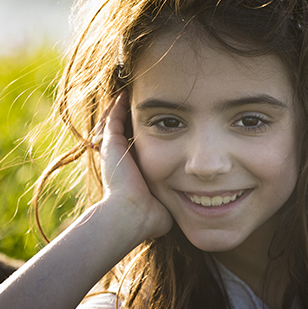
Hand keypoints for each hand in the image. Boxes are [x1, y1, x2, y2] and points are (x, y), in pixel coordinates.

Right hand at [97, 92, 172, 239]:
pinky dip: (118, 105)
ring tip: (134, 94)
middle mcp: (121, 158)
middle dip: (135, 118)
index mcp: (133, 171)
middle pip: (127, 131)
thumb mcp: (166, 203)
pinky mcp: (111, 142)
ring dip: (125, 109)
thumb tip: (196, 203)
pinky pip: (113, 116)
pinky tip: (127, 94)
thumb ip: (176, 198)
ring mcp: (114, 149)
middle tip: (146, 105)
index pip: (139, 147)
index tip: (161, 126)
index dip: (148, 136)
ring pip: (116, 122)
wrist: (130, 214)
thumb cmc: (151, 214)